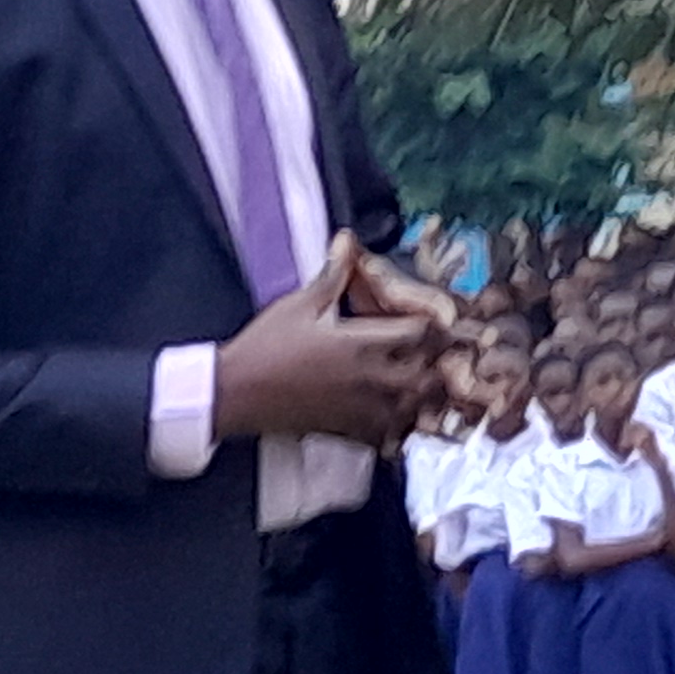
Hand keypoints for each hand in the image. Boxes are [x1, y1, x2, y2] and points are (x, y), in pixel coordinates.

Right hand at [215, 236, 447, 448]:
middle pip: (428, 374)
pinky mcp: (350, 428)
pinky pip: (391, 431)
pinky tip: (396, 408)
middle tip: (435, 348)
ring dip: (423, 392)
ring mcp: (363, 408)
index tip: (430, 315)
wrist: (238, 392)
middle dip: (436, 360)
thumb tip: (348, 242)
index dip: (430, 323)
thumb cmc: (267, 345)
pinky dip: (401, 420)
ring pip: (415, 407)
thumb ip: (332, 275)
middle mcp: (370, 379)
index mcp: (361, 344)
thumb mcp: (300, 304)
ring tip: (421, 377)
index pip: (419, 333)